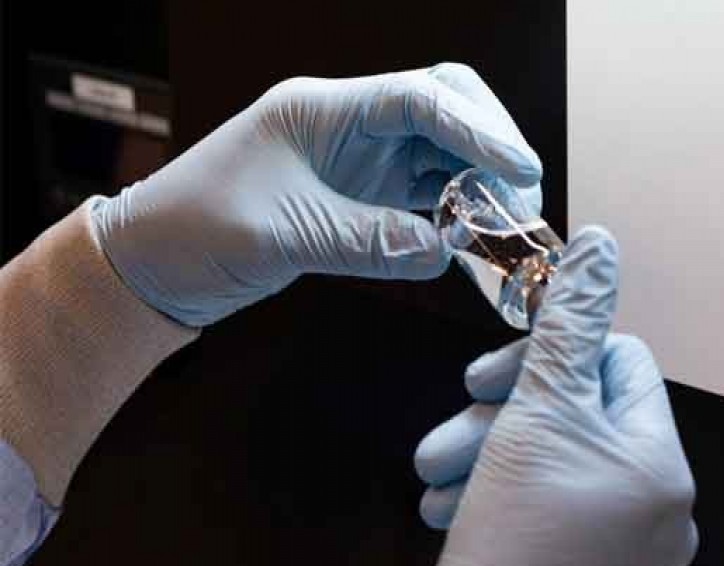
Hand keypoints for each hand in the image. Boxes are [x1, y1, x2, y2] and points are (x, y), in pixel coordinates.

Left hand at [92, 63, 541, 326]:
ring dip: (480, 184)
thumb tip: (444, 250)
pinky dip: (455, 213)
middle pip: (444, 110)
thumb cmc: (194, 230)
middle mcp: (348, 126)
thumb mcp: (283, 235)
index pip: (419, 99)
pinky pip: (424, 195)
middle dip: (491, 146)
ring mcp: (357, 161)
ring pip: (442, 154)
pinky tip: (473, 239)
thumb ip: (368, 240)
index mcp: (323, 111)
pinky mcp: (359, 196)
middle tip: (523, 198)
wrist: (153, 262)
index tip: (521, 170)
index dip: (478, 130)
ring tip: (508, 225)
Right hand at [414, 228, 697, 565]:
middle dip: (499, 414)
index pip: (617, 362)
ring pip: (547, 461)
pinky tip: (454, 509)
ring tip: (437, 480)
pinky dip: (495, 497)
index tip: (489, 376)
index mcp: (659, 463)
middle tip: (452, 434)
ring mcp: (620, 547)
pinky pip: (542, 508)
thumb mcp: (539, 411)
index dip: (550, 356)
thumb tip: (599, 245)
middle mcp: (653, 506)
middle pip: (574, 415)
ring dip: (483, 456)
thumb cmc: (516, 536)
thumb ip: (570, 324)